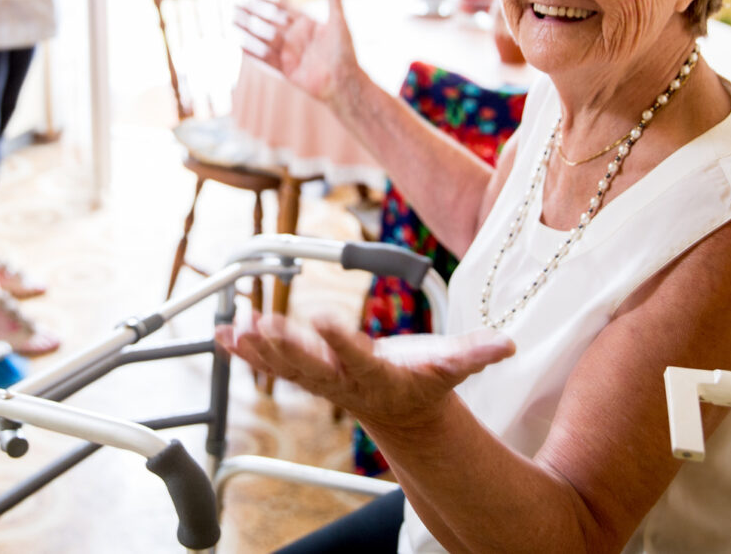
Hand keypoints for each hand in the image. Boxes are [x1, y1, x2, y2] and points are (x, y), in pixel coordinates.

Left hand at [215, 313, 513, 428]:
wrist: (401, 411)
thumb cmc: (425, 383)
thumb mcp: (453, 369)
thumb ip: (477, 355)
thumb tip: (507, 344)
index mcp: (380, 376)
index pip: (359, 358)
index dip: (342, 341)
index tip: (323, 319)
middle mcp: (345, 380)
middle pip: (313, 365)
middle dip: (287, 348)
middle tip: (262, 327)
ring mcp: (322, 379)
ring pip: (287, 366)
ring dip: (260, 350)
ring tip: (237, 330)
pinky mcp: (307, 371)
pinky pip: (272, 363)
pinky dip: (246, 352)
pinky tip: (223, 336)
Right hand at [234, 0, 360, 106]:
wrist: (344, 82)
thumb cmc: (345, 52)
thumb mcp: (339, 22)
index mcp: (307, 25)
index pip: (284, 9)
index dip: (268, 2)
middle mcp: (296, 37)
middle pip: (270, 22)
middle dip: (252, 14)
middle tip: (235, 5)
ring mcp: (290, 53)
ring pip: (265, 38)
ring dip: (248, 30)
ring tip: (232, 21)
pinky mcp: (286, 69)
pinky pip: (267, 59)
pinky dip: (253, 52)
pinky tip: (239, 44)